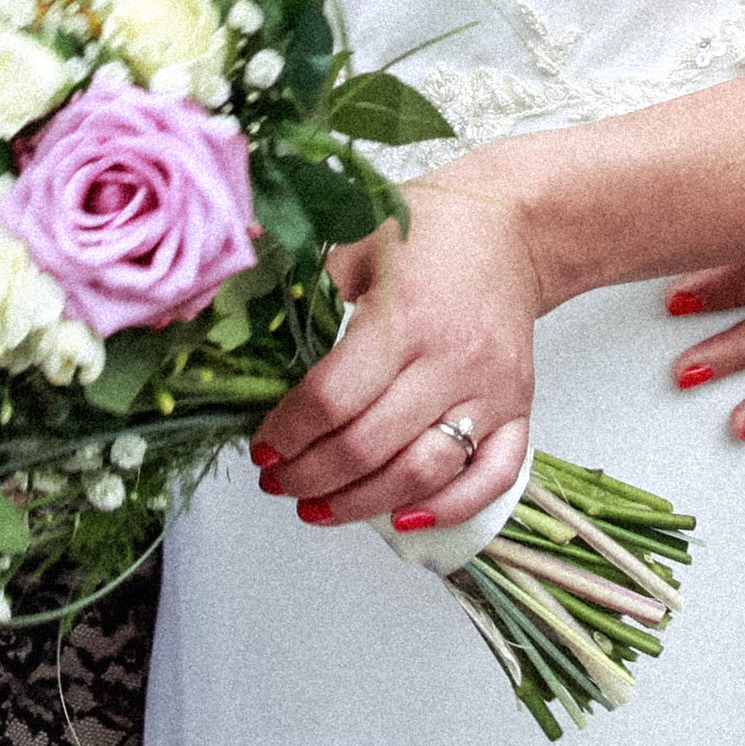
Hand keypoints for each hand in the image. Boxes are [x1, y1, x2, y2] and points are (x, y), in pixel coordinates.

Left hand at [257, 174, 542, 535]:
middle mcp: (451, 360)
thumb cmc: (430, 231)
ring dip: (362, 504)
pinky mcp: (518, 407)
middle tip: (278, 481)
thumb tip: (225, 303)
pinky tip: (403, 518)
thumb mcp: (353, 237)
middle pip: (369, 447)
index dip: (288, 433)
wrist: (513, 227)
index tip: (262, 445)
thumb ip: (296, 280)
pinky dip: (450, 507)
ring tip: (318, 507)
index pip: (333, 399)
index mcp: (404, 316)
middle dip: (310, 477)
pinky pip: (494, 476)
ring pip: (423, 474)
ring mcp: (490, 390)